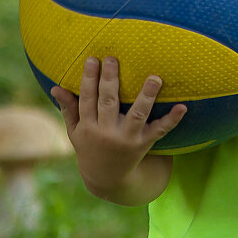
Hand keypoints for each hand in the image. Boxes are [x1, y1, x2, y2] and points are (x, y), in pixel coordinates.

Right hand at [51, 56, 186, 204]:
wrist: (107, 179)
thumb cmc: (90, 147)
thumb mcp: (75, 132)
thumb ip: (68, 109)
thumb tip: (56, 87)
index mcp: (88, 127)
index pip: (87, 99)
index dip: (89, 79)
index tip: (93, 59)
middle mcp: (106, 133)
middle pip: (109, 103)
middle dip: (110, 80)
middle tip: (113, 59)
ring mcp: (127, 138)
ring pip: (137, 114)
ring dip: (146, 96)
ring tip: (155, 77)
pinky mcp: (144, 144)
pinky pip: (159, 131)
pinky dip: (171, 120)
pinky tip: (182, 107)